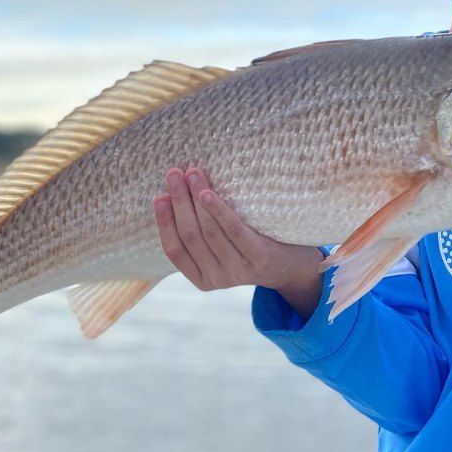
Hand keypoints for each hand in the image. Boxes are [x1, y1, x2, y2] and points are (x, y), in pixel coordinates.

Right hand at [154, 167, 324, 317]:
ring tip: (191, 173)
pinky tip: (207, 192)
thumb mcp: (223, 252)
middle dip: (178, 201)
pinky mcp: (258, 258)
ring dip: (195, 198)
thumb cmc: (251, 249)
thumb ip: (202, 236)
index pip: (174, 251)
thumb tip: (175, 196)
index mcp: (201, 279)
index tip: (158, 197)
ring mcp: (238, 270)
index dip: (164, 223)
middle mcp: (218, 278)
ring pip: (208, 230)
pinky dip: (217, 209)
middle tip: (173, 174)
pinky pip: (232, 230)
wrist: (293, 267)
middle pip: (190, 235)